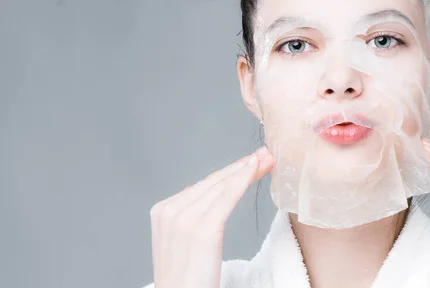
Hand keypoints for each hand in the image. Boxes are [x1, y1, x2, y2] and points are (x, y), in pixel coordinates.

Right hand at [149, 147, 273, 287]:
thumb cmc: (186, 280)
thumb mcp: (178, 242)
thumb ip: (184, 214)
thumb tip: (190, 190)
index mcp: (162, 211)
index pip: (202, 185)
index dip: (228, 172)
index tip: (249, 162)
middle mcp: (169, 210)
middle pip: (213, 182)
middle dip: (240, 167)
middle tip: (264, 154)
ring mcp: (183, 218)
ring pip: (222, 186)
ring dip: (247, 170)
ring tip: (267, 160)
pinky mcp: (202, 228)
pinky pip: (227, 197)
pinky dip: (243, 180)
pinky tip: (255, 169)